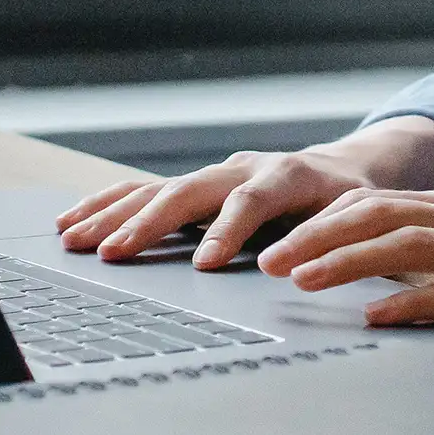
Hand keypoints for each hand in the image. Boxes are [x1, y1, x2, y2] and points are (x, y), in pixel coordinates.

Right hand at [55, 117, 433, 267]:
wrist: (344, 171)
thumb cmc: (354, 202)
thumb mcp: (361, 218)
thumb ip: (339, 238)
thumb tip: (313, 267)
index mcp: (287, 175)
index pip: (251, 200)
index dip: (228, 230)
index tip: (206, 265)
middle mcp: (241, 168)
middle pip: (187, 191)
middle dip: (147, 223)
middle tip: (113, 254)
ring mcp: (213, 174)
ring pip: (155, 189)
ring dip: (112, 214)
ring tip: (74, 240)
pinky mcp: (193, 185)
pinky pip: (142, 191)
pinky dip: (106, 206)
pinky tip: (72, 223)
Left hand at [255, 188, 433, 340]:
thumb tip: (374, 276)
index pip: (375, 203)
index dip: (320, 220)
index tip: (275, 242)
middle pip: (378, 215)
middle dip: (316, 236)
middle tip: (266, 262)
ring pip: (408, 245)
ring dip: (349, 261)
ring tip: (302, 281)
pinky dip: (415, 302)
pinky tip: (379, 317)